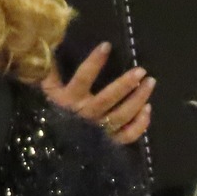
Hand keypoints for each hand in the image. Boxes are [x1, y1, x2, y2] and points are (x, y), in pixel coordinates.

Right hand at [40, 43, 154, 145]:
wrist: (51, 149)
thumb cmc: (51, 113)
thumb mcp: (46, 93)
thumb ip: (48, 73)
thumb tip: (49, 46)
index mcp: (69, 100)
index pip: (83, 78)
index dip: (94, 62)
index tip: (106, 46)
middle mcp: (86, 115)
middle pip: (109, 98)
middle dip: (126, 84)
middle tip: (141, 70)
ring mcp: (99, 130)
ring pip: (122, 115)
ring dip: (138, 99)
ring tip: (150, 82)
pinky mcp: (108, 143)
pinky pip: (127, 135)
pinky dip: (140, 125)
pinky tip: (148, 110)